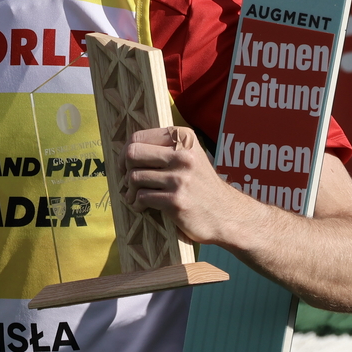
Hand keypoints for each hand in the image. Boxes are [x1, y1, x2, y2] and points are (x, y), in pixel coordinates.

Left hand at [124, 126, 255, 245]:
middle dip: (124, 169)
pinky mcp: (176, 201)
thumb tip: (127, 148)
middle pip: (132, 154)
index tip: (127, 164)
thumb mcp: (189, 157)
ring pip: (134, 177)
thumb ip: (164, 148)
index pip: (138, 137)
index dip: (126, 151)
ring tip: (134, 196)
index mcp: (183, 139)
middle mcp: (183, 156)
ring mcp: (180, 178)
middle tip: (127, 180)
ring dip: (129, 190)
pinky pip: (142, 197)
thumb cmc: (201, 185)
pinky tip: (141, 207)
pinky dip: (136, 203)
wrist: (227, 214)